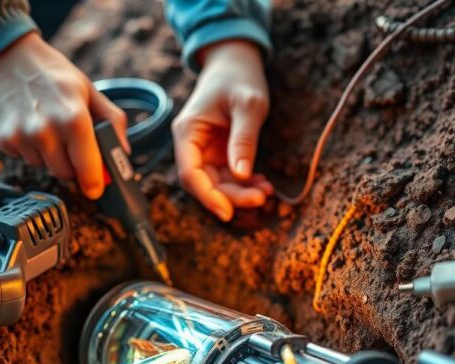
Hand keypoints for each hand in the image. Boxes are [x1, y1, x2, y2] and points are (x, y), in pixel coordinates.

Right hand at [0, 32, 127, 198]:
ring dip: (50, 156)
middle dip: (73, 164)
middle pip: (67, 173)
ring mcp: (23, 138)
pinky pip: (25, 159)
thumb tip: (124, 150)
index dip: (95, 182)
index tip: (96, 189)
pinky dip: (29, 149)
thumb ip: (111, 120)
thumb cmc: (47, 71)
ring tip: (45, 126)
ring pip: (45, 168)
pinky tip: (28, 125)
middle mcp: (47, 131)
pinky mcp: (3, 141)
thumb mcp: (87, 88)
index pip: (89, 168)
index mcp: (74, 118)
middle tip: (70, 142)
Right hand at [173, 40, 272, 220]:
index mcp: (187, 131)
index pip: (190, 174)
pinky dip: (244, 183)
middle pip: (204, 183)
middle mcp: (191, 144)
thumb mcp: (248, 104)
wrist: (236, 61)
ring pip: (216, 183)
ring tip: (266, 191)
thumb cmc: (239, 77)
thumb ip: (243, 139)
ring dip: (240, 192)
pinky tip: (263, 183)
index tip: (229, 212)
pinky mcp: (218, 152)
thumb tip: (241, 174)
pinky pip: (227, 176)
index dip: (207, 197)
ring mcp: (204, 150)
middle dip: (231, 196)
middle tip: (261, 198)